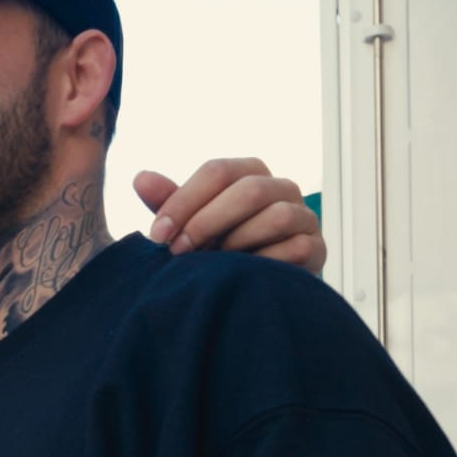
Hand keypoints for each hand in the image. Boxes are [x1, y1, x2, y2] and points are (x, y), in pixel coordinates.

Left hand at [134, 160, 326, 276]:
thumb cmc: (221, 247)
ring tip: (215, 264)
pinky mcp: (317, 248)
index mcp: (250, 173)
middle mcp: (282, 188)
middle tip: (180, 252)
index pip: (217, 171)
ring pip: (277, 216)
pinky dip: (265, 262)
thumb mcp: (191, 224)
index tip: (158, 234)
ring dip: (238, 242)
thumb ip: (170, 202)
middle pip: (249, 190)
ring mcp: (305, 216)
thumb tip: (140, 178)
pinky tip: (244, 276)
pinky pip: (296, 249)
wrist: (258, 285)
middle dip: (208, 221)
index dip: (184, 200)